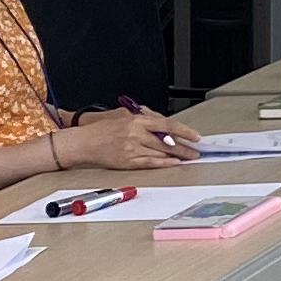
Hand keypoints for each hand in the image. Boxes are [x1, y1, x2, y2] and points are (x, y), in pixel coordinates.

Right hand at [63, 110, 201, 168]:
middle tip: (196, 151)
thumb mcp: (125, 117)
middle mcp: (135, 133)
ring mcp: (131, 148)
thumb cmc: (103, 129)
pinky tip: (173, 163)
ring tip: (189, 158)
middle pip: (166, 141)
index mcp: (136, 120)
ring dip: (177, 156)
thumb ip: (145, 120)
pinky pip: (149, 163)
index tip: (195, 136)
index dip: (184, 131)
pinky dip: (163, 163)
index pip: (166, 125)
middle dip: (184, 147)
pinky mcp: (127, 161)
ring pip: (160, 152)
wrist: (84, 142)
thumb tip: (165, 126)